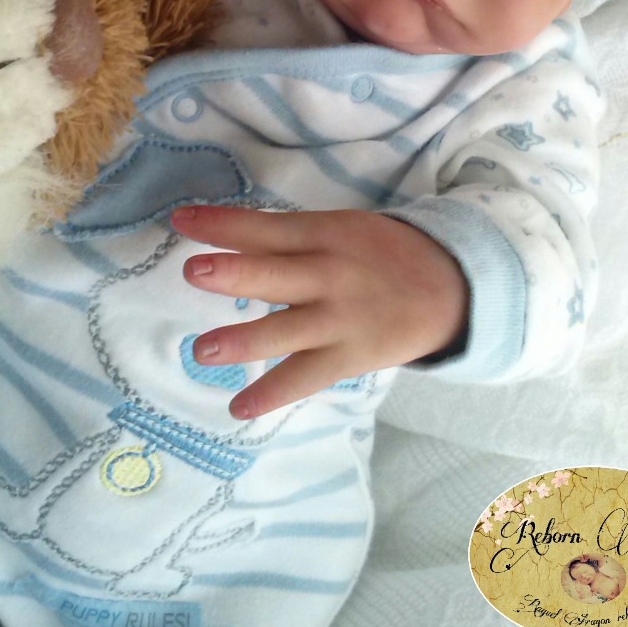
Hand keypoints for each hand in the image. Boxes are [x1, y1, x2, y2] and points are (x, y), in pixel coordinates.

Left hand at [171, 206, 469, 418]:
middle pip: (276, 274)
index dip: (224, 224)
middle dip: (235, 272)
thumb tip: (224, 239)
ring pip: (285, 331)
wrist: (446, 288)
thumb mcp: (339, 229)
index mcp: (325, 234)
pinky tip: (237, 407)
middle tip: (193, 272)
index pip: (268, 227)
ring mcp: (337, 321)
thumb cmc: (378, 253)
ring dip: (243, 341)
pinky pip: (304, 378)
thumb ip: (288, 237)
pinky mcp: (347, 357)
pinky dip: (272, 394)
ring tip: (203, 350)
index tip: (181, 220)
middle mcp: (329, 275)